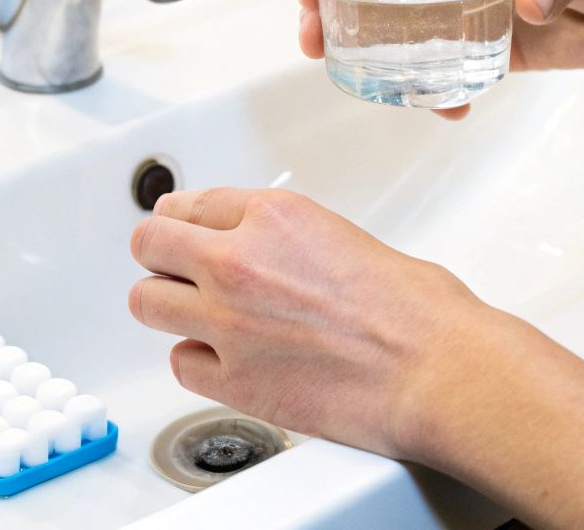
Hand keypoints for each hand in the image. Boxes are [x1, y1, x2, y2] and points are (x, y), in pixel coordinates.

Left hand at [128, 188, 500, 459]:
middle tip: (174, 268)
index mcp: (273, 216)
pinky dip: (197, 362)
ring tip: (193, 315)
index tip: (180, 227)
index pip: (190, 204)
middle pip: (150, 244)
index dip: (183, 220)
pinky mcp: (232, 380)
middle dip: (161, 256)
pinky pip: (180, 364)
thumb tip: (270, 252)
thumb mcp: (344, 236)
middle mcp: (239, 261)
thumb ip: (288, 239)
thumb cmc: (417, 310)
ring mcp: (228, 322)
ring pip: (148, 302)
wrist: (435, 369)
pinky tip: (224, 360)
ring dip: (168, 307)